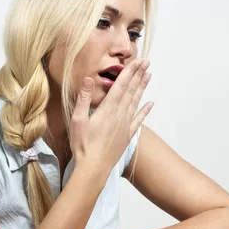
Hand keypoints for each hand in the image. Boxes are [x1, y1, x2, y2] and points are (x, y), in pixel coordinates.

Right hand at [70, 58, 152, 176]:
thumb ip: (84, 98)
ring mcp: (125, 125)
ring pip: (136, 102)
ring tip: (148, 76)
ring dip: (142, 88)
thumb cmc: (83, 144)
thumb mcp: (78, 119)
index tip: (138, 61)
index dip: (130, 72)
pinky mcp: (127, 135)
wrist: (94, 167)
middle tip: (146, 62)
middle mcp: (120, 114)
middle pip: (131, 90)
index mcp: (108, 108)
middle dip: (139, 75)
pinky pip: (138, 120)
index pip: (121, 85)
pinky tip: (151, 103)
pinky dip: (145, 110)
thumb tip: (89, 78)